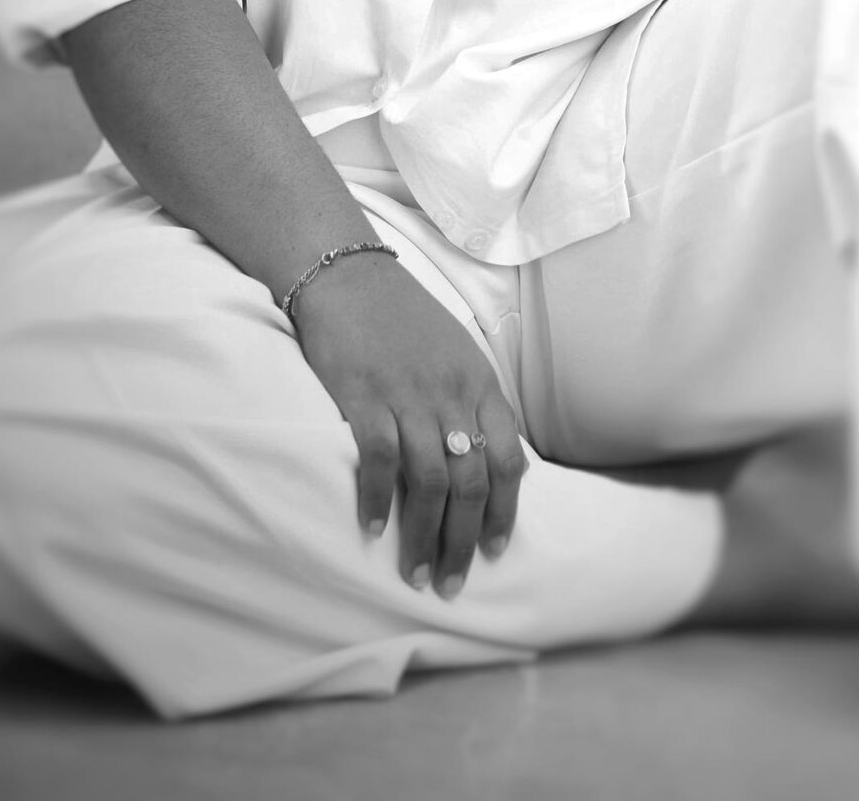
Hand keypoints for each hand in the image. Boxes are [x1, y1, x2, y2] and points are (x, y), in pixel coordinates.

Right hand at [289, 248, 526, 599]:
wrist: (350, 275)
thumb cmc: (403, 317)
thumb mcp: (456, 353)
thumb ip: (472, 402)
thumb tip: (484, 458)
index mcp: (480, 384)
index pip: (509, 459)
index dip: (506, 511)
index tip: (497, 551)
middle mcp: (452, 394)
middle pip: (472, 481)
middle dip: (465, 540)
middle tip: (452, 583)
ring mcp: (409, 395)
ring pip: (430, 480)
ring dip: (424, 535)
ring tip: (415, 574)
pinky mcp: (364, 396)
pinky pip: (379, 458)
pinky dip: (376, 500)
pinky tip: (372, 531)